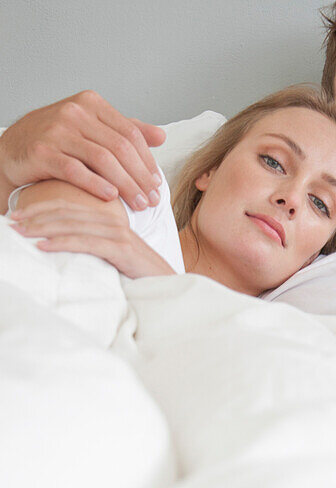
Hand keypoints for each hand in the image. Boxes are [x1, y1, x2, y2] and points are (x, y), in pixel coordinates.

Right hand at [0, 91, 165, 210]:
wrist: (14, 148)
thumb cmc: (58, 141)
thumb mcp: (92, 129)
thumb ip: (125, 131)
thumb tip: (161, 136)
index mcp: (91, 103)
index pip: (130, 133)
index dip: (147, 161)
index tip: (157, 183)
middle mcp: (75, 112)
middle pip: (120, 148)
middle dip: (140, 177)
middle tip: (153, 199)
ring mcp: (57, 130)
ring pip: (102, 160)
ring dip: (125, 185)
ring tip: (139, 204)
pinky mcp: (43, 151)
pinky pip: (76, 170)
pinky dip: (96, 185)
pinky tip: (111, 198)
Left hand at [10, 199, 176, 278]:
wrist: (168, 284)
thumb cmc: (140, 272)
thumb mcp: (114, 251)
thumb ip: (96, 240)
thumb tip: (69, 241)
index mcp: (110, 215)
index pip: (70, 203)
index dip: (42, 205)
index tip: (19, 211)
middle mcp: (113, 218)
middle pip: (67, 210)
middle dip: (35, 214)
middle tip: (12, 220)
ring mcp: (116, 232)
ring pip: (72, 224)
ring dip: (42, 227)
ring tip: (20, 231)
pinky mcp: (119, 249)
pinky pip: (84, 242)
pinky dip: (60, 242)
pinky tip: (42, 245)